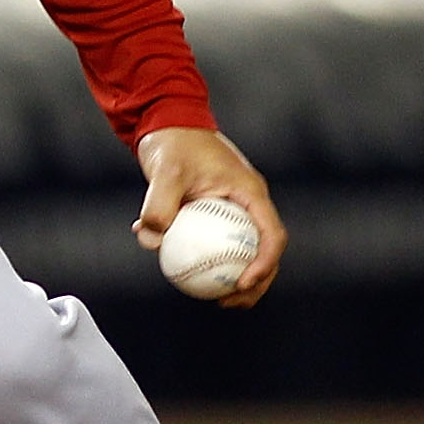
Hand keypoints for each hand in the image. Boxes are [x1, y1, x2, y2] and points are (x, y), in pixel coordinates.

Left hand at [133, 127, 285, 308]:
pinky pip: (216, 244)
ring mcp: (234, 209)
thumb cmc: (172, 143)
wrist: (166, 122)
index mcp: (251, 192)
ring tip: (214, 300)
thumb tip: (150, 239)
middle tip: (228, 302)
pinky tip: (180, 274)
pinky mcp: (215, 214)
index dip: (264, 264)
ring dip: (234, 277)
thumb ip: (158, 204)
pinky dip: (206, 260)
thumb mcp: (164, 170)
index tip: (241, 284)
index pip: (272, 235)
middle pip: (265, 250)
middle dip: (256, 283)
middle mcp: (248, 203)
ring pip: (243, 251)